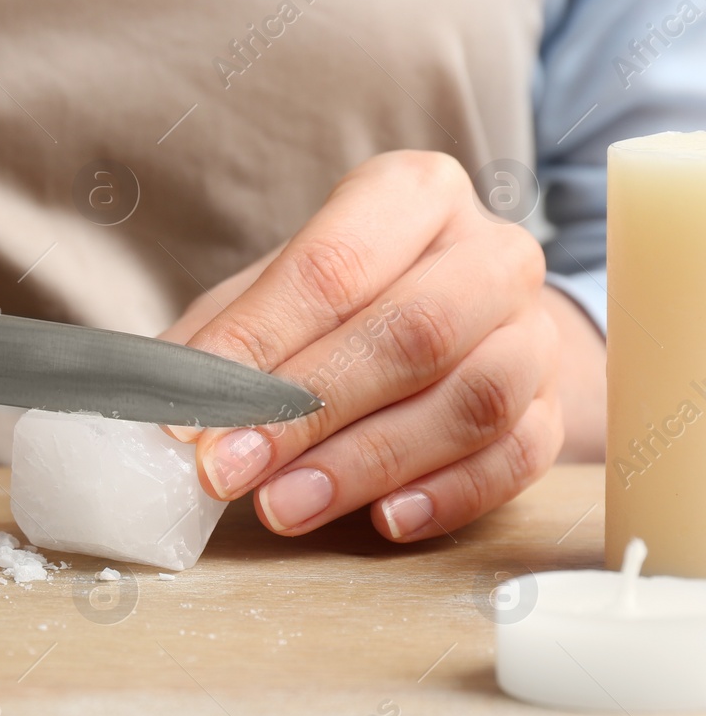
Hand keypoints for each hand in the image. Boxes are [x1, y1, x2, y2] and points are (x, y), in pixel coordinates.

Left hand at [162, 150, 592, 540]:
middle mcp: (490, 252)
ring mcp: (534, 331)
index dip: (256, 345)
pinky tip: (382, 521)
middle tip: (226, 472)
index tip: (188, 416)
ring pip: (472, 400)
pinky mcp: (555, 407)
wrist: (455, 324)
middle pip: (413, 332)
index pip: (332, 266)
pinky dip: (445, 495)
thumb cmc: (336, 309)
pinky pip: (515, 458)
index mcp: (412, 195)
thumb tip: (159, 404)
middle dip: (307, 411)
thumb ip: (219, 343)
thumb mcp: (264, 301)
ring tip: (282, 506)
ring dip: (365, 463)